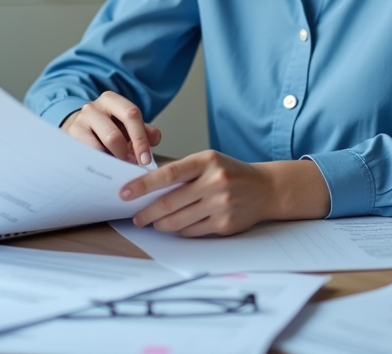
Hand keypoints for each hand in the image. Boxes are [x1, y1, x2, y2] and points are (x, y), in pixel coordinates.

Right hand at [60, 93, 160, 165]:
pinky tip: (105, 169)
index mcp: (112, 100)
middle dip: (125, 154)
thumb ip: (145, 131)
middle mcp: (93, 108)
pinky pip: (85, 155)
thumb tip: (154, 140)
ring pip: (97, 147)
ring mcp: (79, 122)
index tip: (146, 160)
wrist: (81, 127)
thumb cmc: (109, 127)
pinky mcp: (69, 137)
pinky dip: (98, 163)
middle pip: (113, 134)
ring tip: (119, 169)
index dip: (140, 139)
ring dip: (111, 161)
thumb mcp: (127, 125)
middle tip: (132, 167)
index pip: (131, 115)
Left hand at [120, 152, 330, 236]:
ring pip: (178, 221)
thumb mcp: (209, 161)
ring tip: (153, 222)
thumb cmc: (230, 173)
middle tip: (135, 217)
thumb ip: (183, 172)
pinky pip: (192, 231)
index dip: (143, 185)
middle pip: (169, 202)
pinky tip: (176, 225)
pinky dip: (180, 230)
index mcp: (207, 161)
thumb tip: (147, 186)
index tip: (124, 193)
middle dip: (146, 212)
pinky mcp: (225, 223)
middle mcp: (215, 181)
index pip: (168, 174)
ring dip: (160, 224)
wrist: (266, 188)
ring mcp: (221, 204)